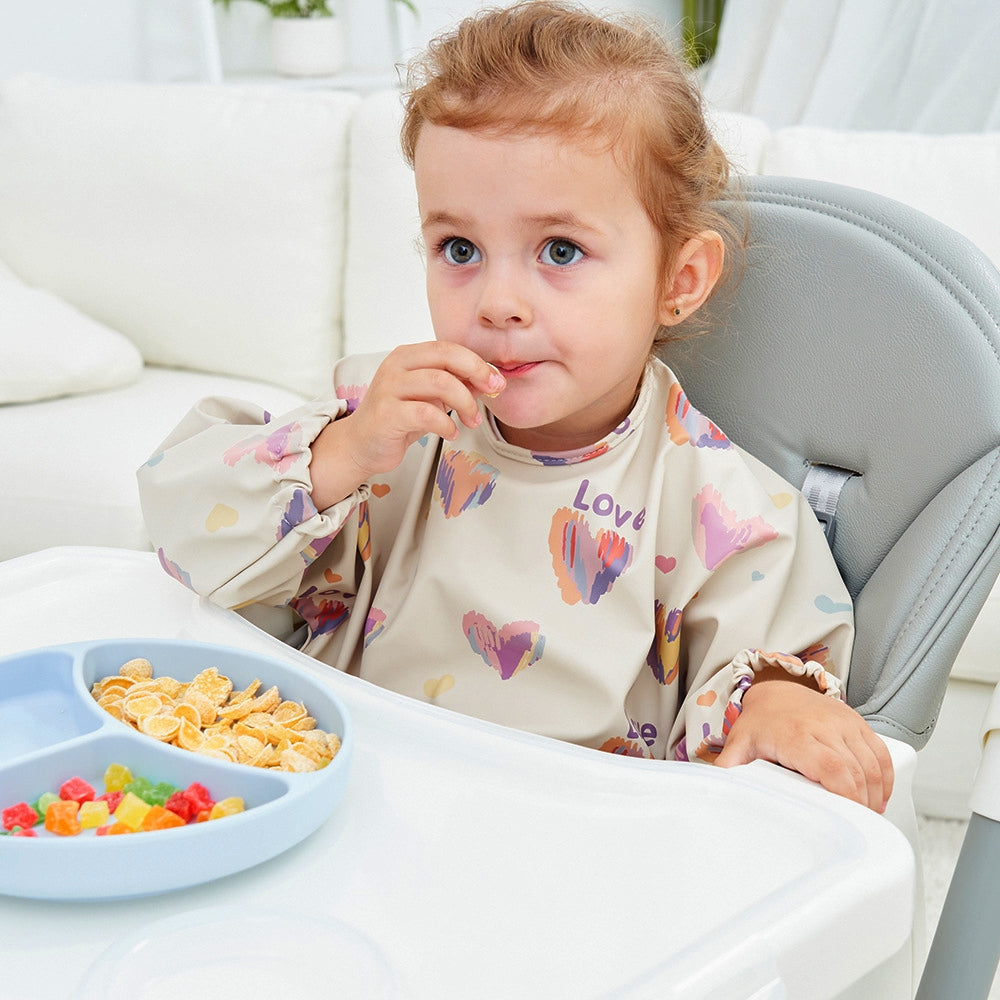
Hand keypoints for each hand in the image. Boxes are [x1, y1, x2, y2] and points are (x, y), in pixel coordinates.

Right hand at [310, 342, 504, 508]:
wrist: (361, 445)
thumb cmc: (396, 419)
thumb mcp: (429, 397)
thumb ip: (454, 385)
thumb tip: (488, 380)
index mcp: (407, 356)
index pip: (448, 348)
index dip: (477, 362)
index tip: (496, 380)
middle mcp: (396, 367)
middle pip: (445, 358)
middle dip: (476, 373)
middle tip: (493, 392)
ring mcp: (388, 389)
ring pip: (439, 383)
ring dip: (465, 403)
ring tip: (472, 420)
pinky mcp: (386, 414)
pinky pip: (426, 414)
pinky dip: (446, 424)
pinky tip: (452, 433)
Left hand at [714, 674, 893, 811]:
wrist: (774, 689)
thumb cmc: (760, 722)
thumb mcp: (740, 746)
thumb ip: (731, 771)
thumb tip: (720, 795)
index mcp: (795, 735)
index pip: (831, 768)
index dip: (846, 796)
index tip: (849, 819)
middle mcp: (824, 725)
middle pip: (856, 771)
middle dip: (862, 805)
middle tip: (858, 827)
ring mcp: (843, 722)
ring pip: (872, 763)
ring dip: (876, 795)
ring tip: (867, 816)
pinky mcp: (857, 721)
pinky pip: (881, 752)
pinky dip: (885, 777)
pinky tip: (878, 796)